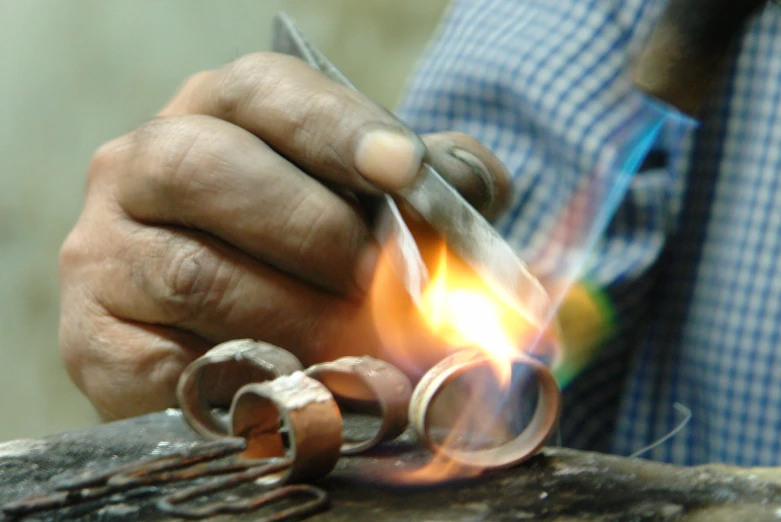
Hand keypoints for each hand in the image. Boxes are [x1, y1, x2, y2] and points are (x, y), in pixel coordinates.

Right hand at [58, 52, 511, 419]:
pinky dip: (246, 379)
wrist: (225, 338)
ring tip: (364, 348)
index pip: (264, 93)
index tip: (404, 169)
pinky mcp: (92, 339)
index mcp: (213, 115)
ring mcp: (102, 252)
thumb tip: (467, 193)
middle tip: (388, 284)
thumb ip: (429, 184)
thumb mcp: (371, 202)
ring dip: (296, 318)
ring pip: (194, 274)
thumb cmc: (309, 257)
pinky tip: (297, 384)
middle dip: (317, 232)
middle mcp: (139, 168)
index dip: (336, 128)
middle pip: (210, 169)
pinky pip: (169, 363)